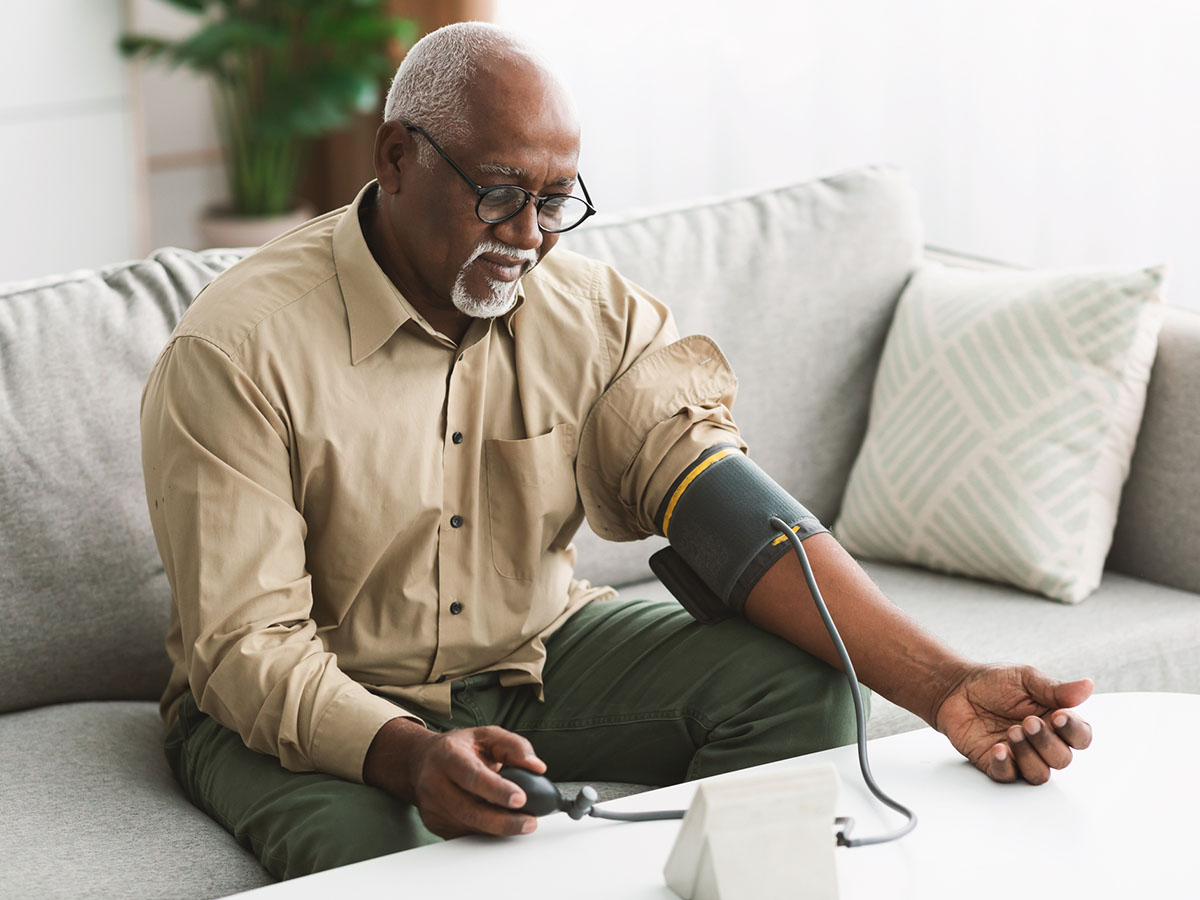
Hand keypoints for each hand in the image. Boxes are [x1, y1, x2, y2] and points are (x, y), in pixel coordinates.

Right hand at [364, 719, 546, 837]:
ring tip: (520, 823)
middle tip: (529, 822)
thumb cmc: (460, 748)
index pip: (473, 776)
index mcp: (448, 755)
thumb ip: (515, 746)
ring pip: (469, 826)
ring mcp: (432, 806)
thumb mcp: (487, 736)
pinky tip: (498, 825)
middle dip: (503, 821)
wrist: (422, 760)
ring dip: (497, 830)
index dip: (497, 790)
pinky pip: (464, 835)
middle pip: (470, 810)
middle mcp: (435, 782)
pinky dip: (485, 833)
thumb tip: (537, 767)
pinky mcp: (434, 824)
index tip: (520, 799)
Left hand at [933, 664, 1093, 784]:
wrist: (956, 689)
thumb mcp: (1025, 678)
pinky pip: (1008, 776)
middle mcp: (1042, 743)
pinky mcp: (997, 764)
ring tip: (1011, 731)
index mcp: (1055, 722)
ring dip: (1029, 755)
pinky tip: (998, 748)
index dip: (1074, 731)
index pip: (1080, 737)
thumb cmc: (994, 683)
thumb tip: (1087, 686)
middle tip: (1027, 722)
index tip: (1058, 716)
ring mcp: (1020, 756)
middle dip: (1047, 742)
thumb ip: (1054, 689)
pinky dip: (1005, 765)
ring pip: (1039, 774)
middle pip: (1062, 759)